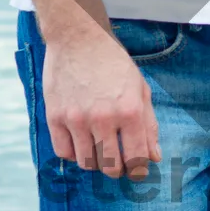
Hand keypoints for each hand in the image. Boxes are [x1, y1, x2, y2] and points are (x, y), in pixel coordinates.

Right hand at [41, 21, 160, 178]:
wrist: (78, 38)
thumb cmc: (113, 63)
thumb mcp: (140, 89)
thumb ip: (149, 126)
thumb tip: (154, 157)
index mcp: (129, 111)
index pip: (136, 158)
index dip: (138, 171)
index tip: (137, 172)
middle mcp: (103, 118)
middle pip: (110, 167)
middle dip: (117, 171)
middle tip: (118, 165)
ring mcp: (76, 119)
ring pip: (86, 163)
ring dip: (96, 163)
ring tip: (100, 151)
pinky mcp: (55, 116)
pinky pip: (64, 152)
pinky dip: (74, 154)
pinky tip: (81, 143)